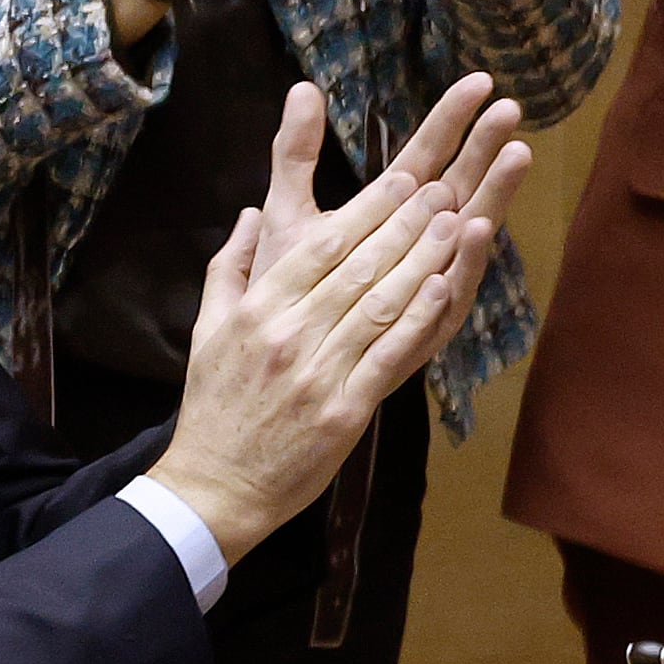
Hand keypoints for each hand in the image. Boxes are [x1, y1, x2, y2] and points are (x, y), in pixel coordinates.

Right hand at [143, 71, 533, 556]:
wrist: (214, 484)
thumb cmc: (215, 405)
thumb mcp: (207, 328)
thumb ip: (230, 267)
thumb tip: (252, 214)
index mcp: (259, 310)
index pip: (321, 247)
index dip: (367, 210)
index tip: (403, 178)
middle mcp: (288, 334)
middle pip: (357, 266)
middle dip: (405, 223)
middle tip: (444, 187)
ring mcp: (318, 373)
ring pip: (379, 303)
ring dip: (422, 260)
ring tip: (455, 223)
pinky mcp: (343, 411)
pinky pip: (388, 355)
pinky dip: (418, 319)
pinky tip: (445, 288)